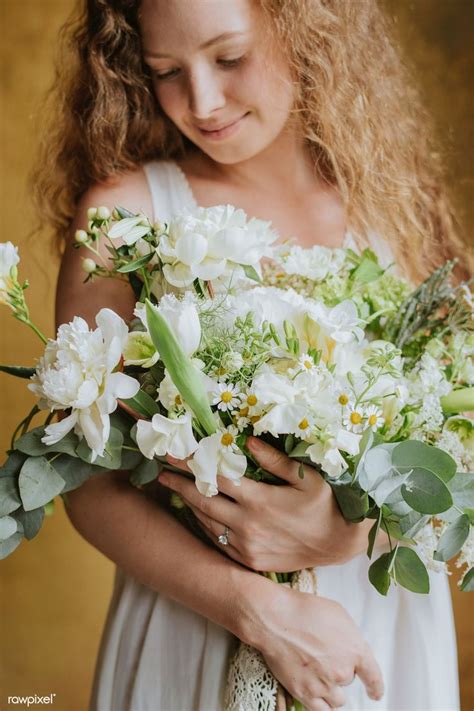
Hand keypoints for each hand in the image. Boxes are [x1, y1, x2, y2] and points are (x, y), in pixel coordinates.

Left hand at [158, 436, 376, 571]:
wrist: (338, 545)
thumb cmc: (324, 505)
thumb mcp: (305, 477)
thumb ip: (275, 460)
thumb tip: (249, 440)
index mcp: (260, 501)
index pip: (217, 478)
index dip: (194, 465)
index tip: (175, 455)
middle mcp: (247, 525)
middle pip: (204, 502)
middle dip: (181, 485)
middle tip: (162, 472)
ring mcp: (247, 546)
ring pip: (208, 523)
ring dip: (190, 505)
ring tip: (176, 490)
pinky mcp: (249, 561)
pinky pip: (219, 542)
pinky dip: (206, 526)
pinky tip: (199, 515)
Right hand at [248, 582, 383, 710]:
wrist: (276, 620)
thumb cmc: (304, 611)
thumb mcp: (337, 614)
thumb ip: (348, 635)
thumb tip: (348, 645)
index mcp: (355, 650)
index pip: (374, 677)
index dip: (375, 687)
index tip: (375, 693)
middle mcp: (343, 671)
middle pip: (348, 681)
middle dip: (339, 671)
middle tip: (324, 657)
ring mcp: (324, 685)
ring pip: (337, 700)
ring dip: (332, 690)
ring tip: (319, 676)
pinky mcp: (305, 693)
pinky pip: (321, 710)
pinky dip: (321, 704)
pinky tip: (318, 698)